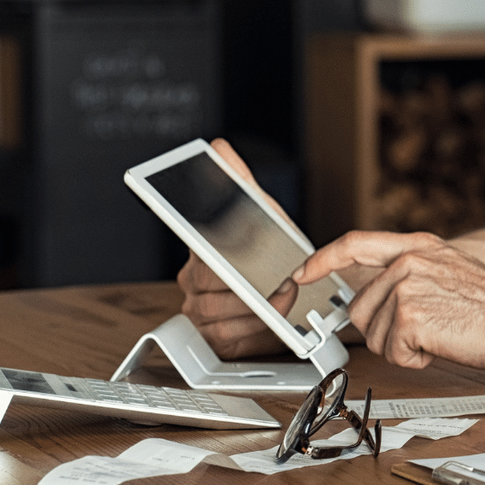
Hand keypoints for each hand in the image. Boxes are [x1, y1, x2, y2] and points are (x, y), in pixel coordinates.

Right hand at [176, 138, 292, 357]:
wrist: (293, 292)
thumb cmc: (273, 253)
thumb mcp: (263, 213)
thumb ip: (241, 182)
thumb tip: (218, 148)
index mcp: (200, 247)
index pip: (191, 242)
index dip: (202, 245)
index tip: (216, 253)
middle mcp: (193, 278)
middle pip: (206, 281)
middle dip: (245, 281)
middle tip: (278, 279)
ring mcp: (199, 308)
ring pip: (214, 310)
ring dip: (253, 306)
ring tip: (282, 296)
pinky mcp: (212, 336)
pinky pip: (223, 335)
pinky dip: (251, 328)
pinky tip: (269, 318)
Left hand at [292, 231, 484, 369]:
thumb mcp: (447, 270)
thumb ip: (409, 274)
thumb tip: (374, 297)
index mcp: (416, 247)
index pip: (354, 244)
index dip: (322, 260)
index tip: (302, 273)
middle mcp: (407, 262)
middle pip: (361, 308)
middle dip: (385, 330)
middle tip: (425, 329)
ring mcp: (405, 288)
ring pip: (375, 335)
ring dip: (404, 346)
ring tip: (440, 333)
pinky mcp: (409, 317)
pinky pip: (393, 353)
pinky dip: (416, 359)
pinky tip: (442, 344)